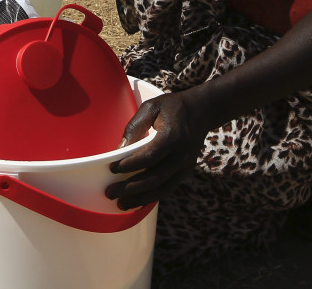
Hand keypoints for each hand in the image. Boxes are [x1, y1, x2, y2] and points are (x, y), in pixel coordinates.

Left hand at [105, 92, 208, 209]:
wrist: (202, 111)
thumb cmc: (172, 107)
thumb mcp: (151, 107)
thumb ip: (135, 126)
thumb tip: (119, 148)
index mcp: (172, 137)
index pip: (149, 156)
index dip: (130, 165)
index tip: (113, 168)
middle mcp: (182, 155)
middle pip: (154, 177)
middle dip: (130, 187)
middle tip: (110, 193)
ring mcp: (186, 166)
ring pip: (162, 188)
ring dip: (140, 198)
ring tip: (121, 204)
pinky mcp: (186, 172)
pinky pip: (168, 188)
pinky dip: (152, 196)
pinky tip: (137, 201)